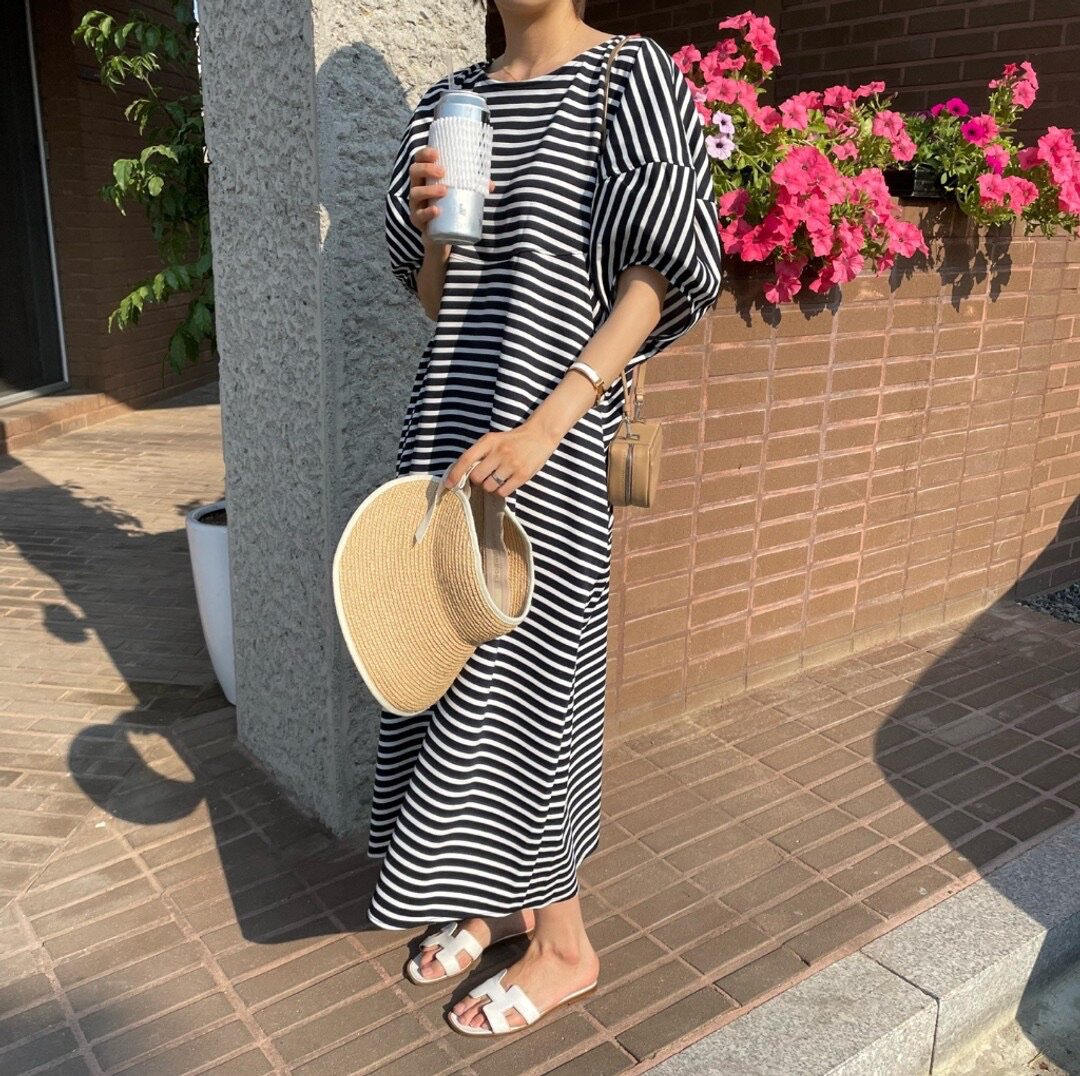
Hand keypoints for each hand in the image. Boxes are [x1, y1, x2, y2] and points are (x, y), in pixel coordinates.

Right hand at [409, 147, 495, 244]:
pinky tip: (436, 210)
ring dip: (429, 190)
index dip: (424, 153)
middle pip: (414, 172)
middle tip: (443, 171)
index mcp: (425, 177)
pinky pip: (419, 215)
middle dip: (426, 169)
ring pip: (415, 193)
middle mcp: (417, 188)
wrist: (440, 235)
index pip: (419, 159)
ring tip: (444, 190)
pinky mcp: (418, 220)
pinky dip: (427, 212)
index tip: (436, 153)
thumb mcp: (458, 194)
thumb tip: (491, 184)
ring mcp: (416, 204)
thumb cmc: (448, 207)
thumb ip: (473, 188)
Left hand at [444, 421, 560, 497]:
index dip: (455, 474)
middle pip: (476, 477)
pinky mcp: (522, 475)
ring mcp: (511, 464)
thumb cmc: (512, 440)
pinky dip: (501, 490)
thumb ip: (479, 453)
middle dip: (478, 480)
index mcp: (489, 441)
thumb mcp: (494, 440)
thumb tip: (462, 474)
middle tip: (486, 475)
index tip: (449, 485)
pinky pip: (503, 492)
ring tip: (498, 478)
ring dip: (490, 486)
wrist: (540, 436)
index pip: (466, 459)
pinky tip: (506, 482)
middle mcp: (499, 452)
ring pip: (489, 487)